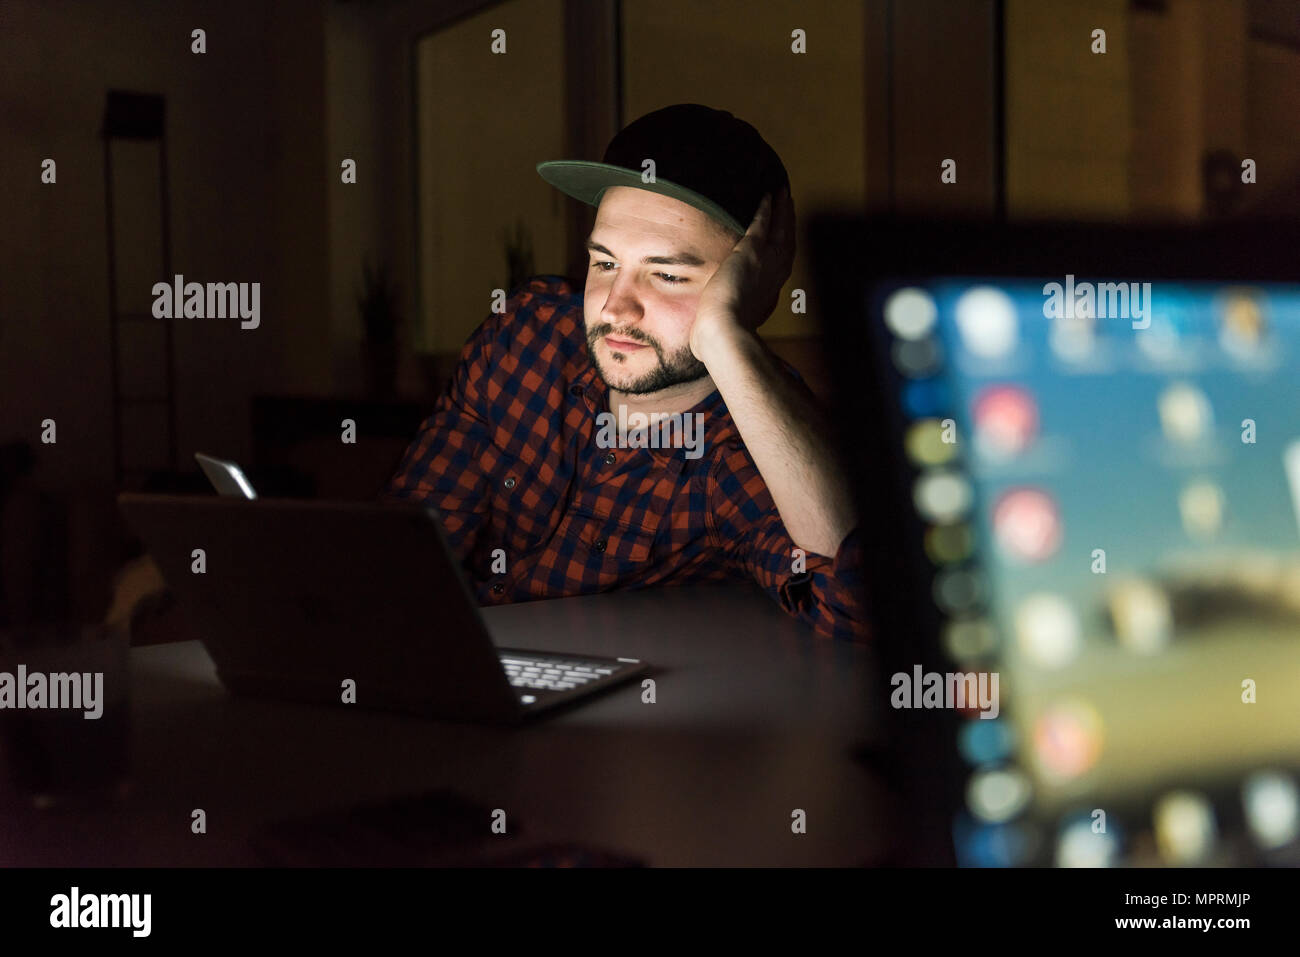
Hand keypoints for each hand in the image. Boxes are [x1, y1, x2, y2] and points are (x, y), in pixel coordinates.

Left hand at [690, 184, 795, 359]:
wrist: (724, 334)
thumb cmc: (719, 339)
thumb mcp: (722, 333)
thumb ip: (714, 332)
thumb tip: (698, 344)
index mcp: (766, 298)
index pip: (777, 270)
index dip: (780, 254)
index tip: (781, 245)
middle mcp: (773, 278)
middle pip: (787, 245)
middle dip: (788, 226)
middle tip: (790, 208)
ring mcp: (766, 263)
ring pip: (781, 230)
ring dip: (783, 211)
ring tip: (785, 195)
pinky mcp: (751, 251)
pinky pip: (763, 223)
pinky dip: (767, 208)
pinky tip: (768, 194)